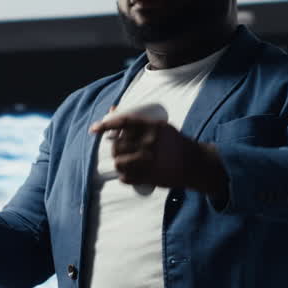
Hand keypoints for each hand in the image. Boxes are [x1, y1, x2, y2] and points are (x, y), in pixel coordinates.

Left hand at [88, 112, 222, 193]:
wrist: (194, 163)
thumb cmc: (174, 142)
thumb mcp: (160, 126)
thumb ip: (138, 120)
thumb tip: (112, 109)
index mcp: (153, 127)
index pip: (123, 123)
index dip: (105, 125)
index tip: (93, 129)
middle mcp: (149, 143)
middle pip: (118, 146)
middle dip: (114, 149)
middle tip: (119, 151)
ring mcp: (149, 161)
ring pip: (119, 163)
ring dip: (118, 164)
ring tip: (123, 163)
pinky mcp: (150, 176)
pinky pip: (126, 178)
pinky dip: (123, 177)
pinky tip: (127, 175)